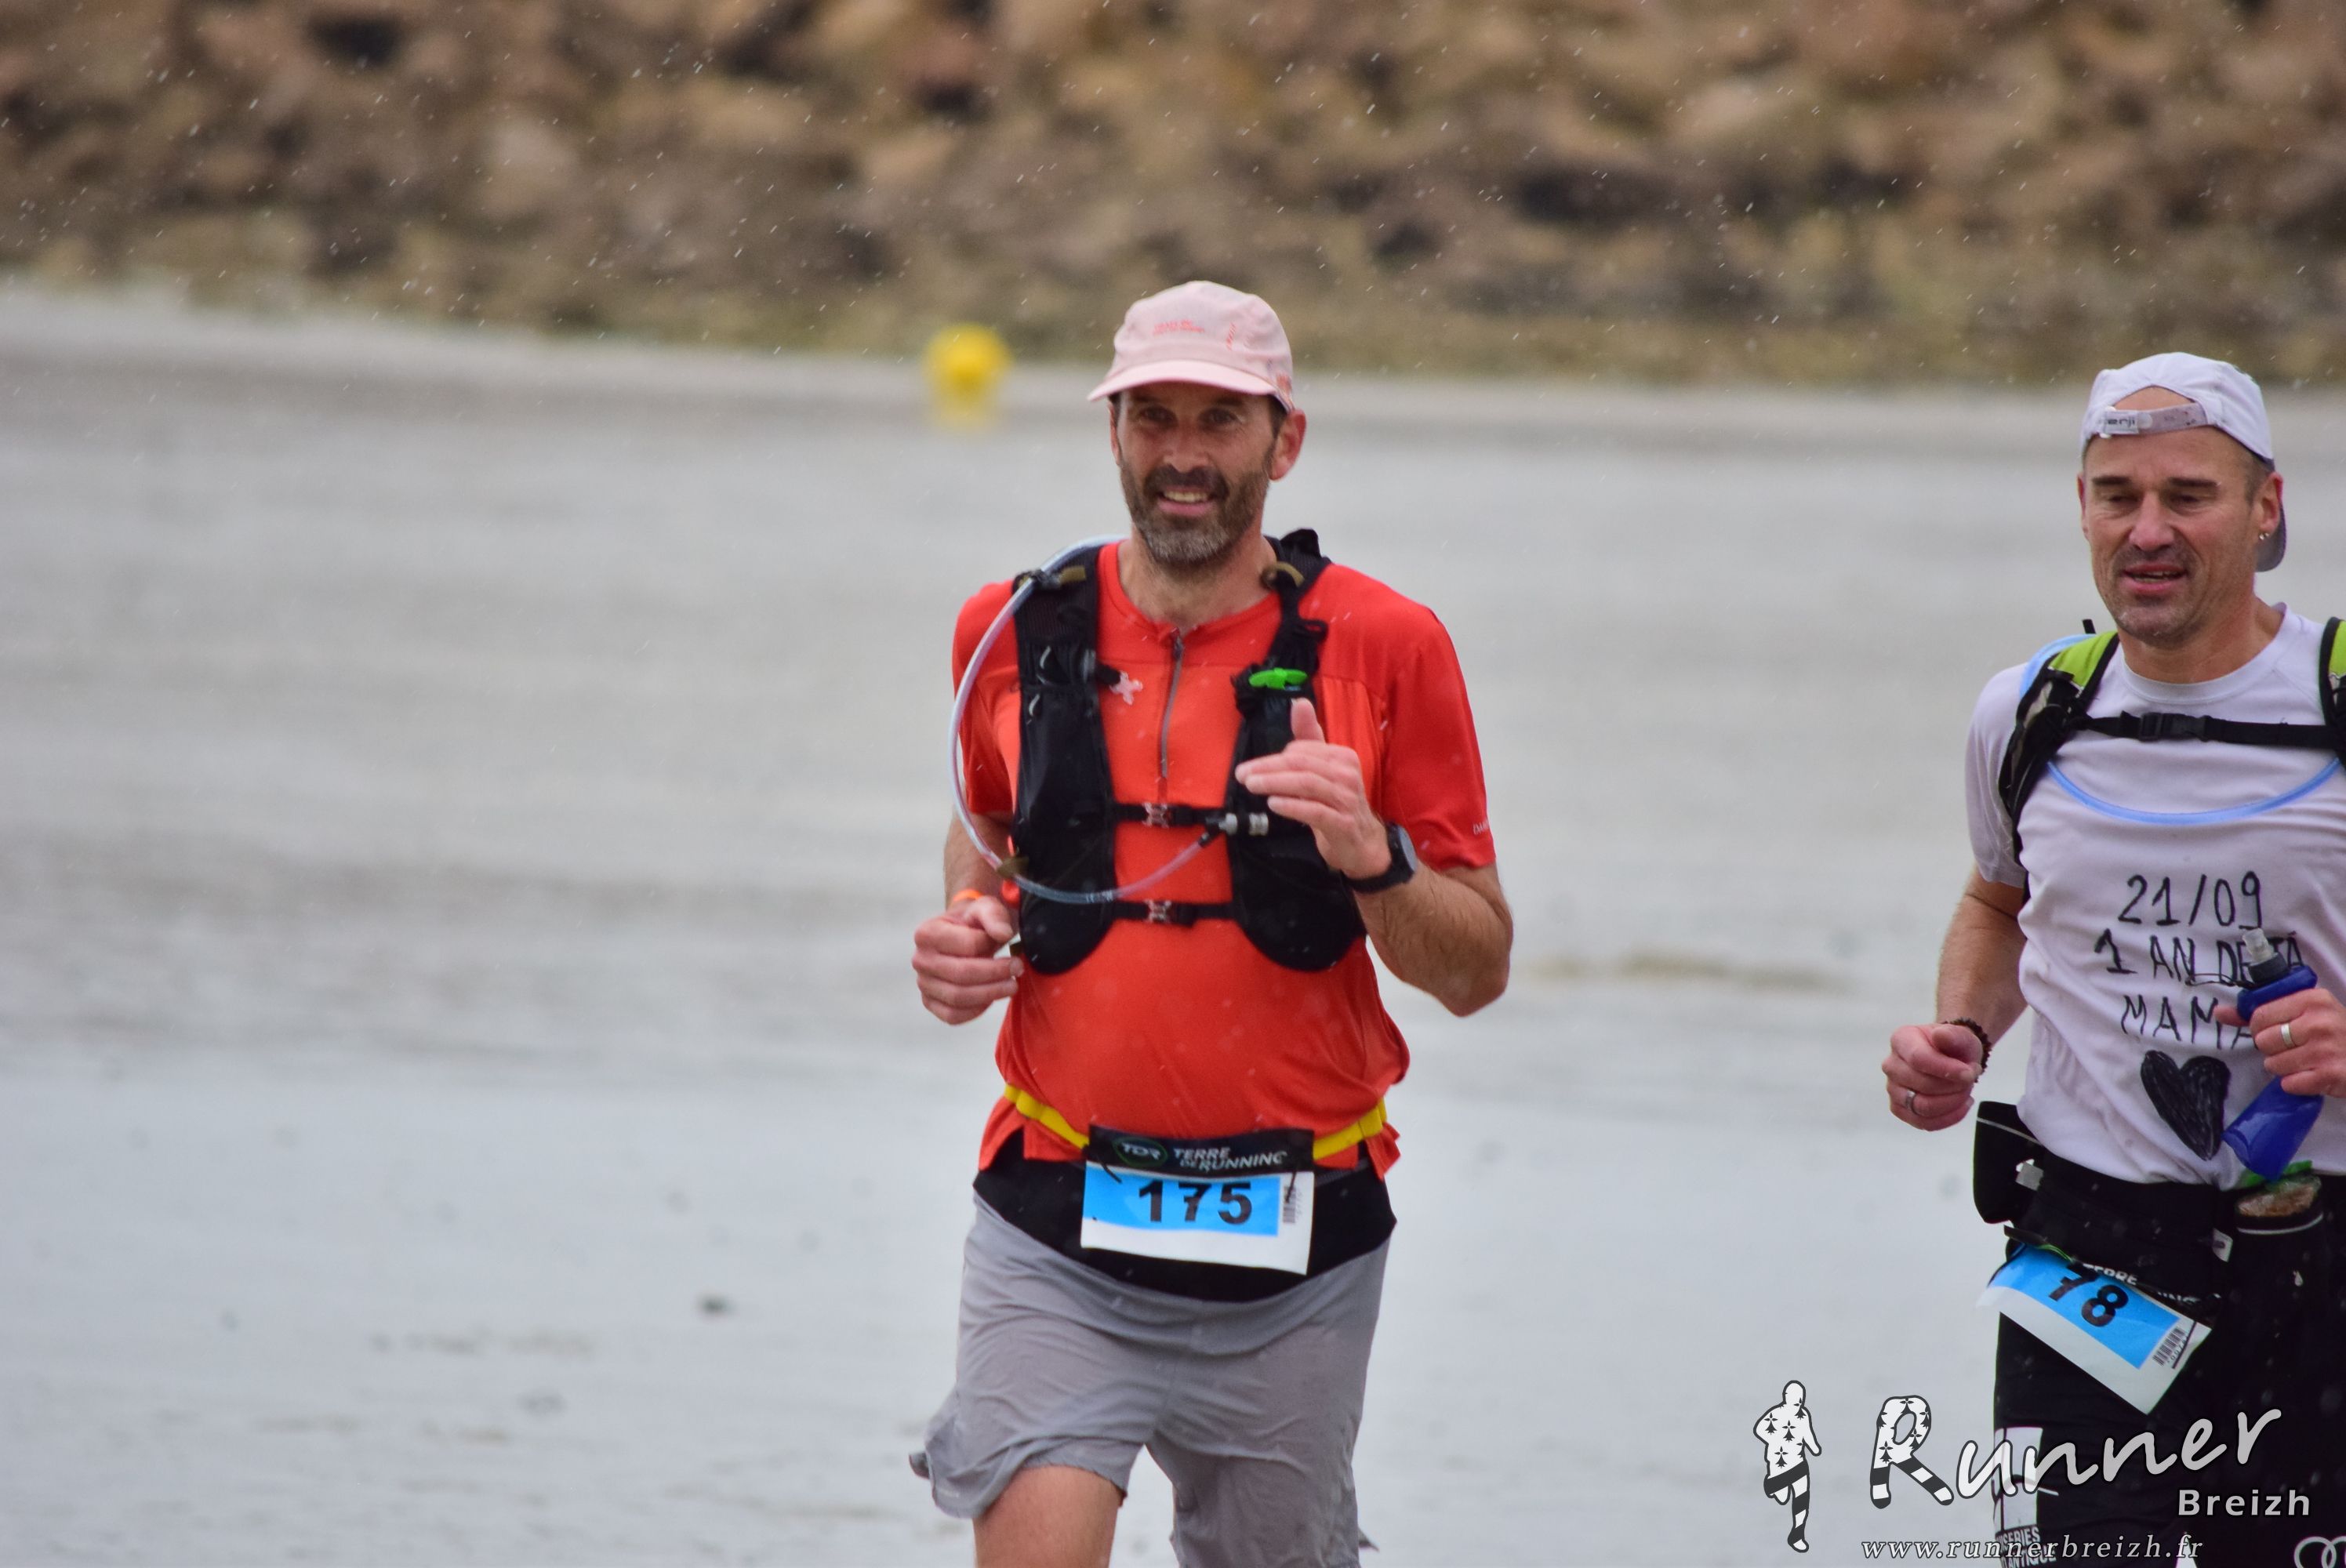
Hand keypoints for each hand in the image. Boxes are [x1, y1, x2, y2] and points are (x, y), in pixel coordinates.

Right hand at [911, 894, 1020, 1024]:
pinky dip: (976, 1010)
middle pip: (962, 974)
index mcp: (927, 933)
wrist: (962, 936)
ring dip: (991, 994)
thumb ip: (994, 916)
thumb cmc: (973, 922)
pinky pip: (953, 1016)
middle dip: (996, 973)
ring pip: (958, 998)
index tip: (1008, 941)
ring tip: (1011, 985)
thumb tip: (1003, 933)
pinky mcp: (931, 1003)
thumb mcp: (985, 908)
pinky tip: (991, 997)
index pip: (967, 945)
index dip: (991, 945)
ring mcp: (923, 984)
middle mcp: (920, 960)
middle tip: (1018, 968)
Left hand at [1230, 698, 1389, 879]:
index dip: (1274, 758)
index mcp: (1342, 757)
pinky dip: (1292, 806)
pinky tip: (1273, 804)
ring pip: (1306, 784)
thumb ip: (1309, 737)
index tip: (1252, 769)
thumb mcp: (1323, 770)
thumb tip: (1299, 702)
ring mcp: (1347, 799)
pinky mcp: (1343, 824)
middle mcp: (1347, 774)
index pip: (1302, 750)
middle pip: (1301, 764)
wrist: (1361, 844)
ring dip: (1275, 783)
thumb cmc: (1336, 803)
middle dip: (1268, 767)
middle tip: (1242, 775)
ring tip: (1251, 786)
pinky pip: (1314, 811)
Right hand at [1883, 1022, 1984, 1129]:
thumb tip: (1940, 1036)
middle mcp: (1891, 1065)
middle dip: (1954, 1086)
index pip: (1918, 1059)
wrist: (1951, 1058)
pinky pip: (1924, 1123)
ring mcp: (1893, 1089)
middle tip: (1971, 1078)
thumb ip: (1952, 1035)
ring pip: (1922, 1107)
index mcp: (1901, 1040)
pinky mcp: (1901, 1110)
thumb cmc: (1953, 1046)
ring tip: (1966, 1091)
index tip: (1970, 1073)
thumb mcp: (1960, 1036)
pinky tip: (1962, 1104)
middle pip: (1921, 1085)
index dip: (1946, 1070)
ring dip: (1952, 1103)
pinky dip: (1949, 1117)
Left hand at [2215, 986, 2345, 1096]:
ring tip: (2304, 1061)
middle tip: (2293, 1048)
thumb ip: (2262, 1010)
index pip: (2259, 1016)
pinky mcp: (2331, 1075)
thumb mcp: (2306, 1011)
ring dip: (2284, 1068)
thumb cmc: (2335, 1031)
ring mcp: (2326, 1050)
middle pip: (2263, 1042)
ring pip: (2273, 1065)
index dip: (2260, 1027)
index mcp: (2312, 1000)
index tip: (2276, 1030)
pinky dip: (2296, 1084)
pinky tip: (2312, 1075)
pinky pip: (2289, 1084)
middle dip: (2272, 1049)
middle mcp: (2319, 1022)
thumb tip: (2219, 1012)